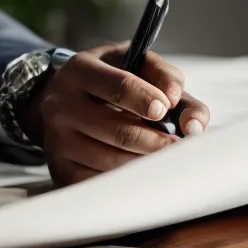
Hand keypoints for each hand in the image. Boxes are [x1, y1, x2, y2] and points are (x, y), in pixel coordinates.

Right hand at [21, 43, 210, 185]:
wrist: (66, 98)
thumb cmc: (112, 80)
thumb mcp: (136, 64)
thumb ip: (168, 80)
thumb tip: (190, 122)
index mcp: (80, 70)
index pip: (119, 87)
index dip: (148, 100)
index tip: (166, 109)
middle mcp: (60, 104)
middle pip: (118, 131)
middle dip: (156, 141)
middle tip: (176, 145)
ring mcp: (57, 139)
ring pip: (112, 161)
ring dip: (145, 163)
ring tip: (162, 158)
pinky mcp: (60, 169)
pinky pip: (100, 183)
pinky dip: (127, 181)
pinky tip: (140, 171)